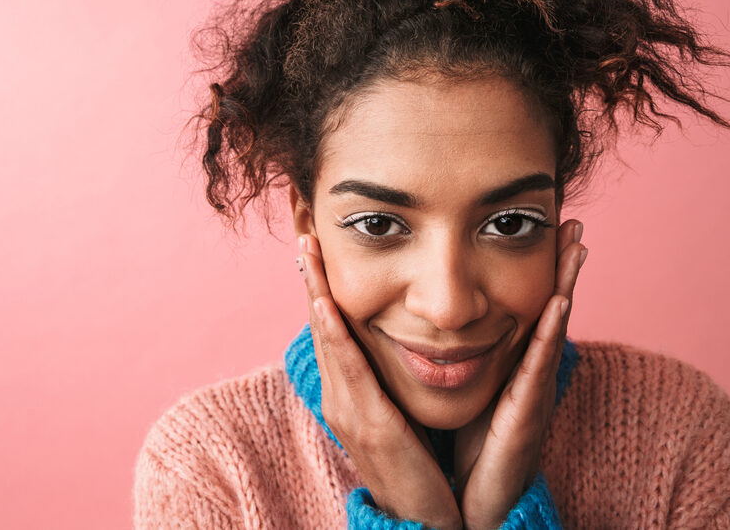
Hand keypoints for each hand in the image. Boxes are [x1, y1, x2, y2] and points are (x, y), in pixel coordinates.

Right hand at [298, 234, 462, 529]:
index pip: (332, 323)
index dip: (321, 282)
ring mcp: (347, 408)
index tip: (316, 241)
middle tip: (303, 229)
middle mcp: (339, 393)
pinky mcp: (366, 424)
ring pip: (327, 337)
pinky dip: (334, 333)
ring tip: (308, 250)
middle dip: (311, 275)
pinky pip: (348, 369)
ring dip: (317, 290)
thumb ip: (393, 375)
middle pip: (321, 322)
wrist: (426, 519)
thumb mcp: (398, 409)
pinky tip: (328, 303)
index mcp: (349, 388)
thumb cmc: (419, 463)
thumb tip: (397, 338)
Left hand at [453, 219, 586, 529]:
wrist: (462, 506)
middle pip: (545, 310)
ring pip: (550, 330)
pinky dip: (550, 333)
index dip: (539, 271)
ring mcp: (528, 394)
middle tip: (573, 222)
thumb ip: (444, 356)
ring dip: (566, 285)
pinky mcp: (523, 416)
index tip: (547, 226)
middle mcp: (524, 375)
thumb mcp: (454, 391)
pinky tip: (558, 301)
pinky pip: (537, 368)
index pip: (523, 308)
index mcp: (506, 366)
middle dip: (561, 266)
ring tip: (578, 246)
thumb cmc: (458, 450)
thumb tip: (423, 318)